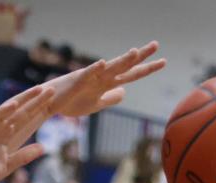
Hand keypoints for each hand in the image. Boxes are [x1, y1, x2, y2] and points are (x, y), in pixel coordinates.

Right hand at [0, 86, 54, 182]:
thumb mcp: (8, 165)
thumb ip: (24, 156)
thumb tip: (43, 147)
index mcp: (6, 136)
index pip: (26, 119)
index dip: (38, 109)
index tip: (52, 101)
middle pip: (21, 111)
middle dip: (36, 100)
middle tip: (52, 89)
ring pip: (8, 110)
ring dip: (23, 100)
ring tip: (38, 90)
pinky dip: (2, 111)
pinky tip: (15, 105)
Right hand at [47, 41, 165, 117]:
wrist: (52, 104)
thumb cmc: (73, 103)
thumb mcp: (97, 104)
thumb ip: (111, 98)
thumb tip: (124, 92)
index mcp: (108, 83)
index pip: (131, 74)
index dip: (147, 68)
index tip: (163, 61)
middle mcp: (102, 77)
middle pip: (124, 66)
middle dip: (140, 57)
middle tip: (156, 44)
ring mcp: (90, 78)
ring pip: (109, 68)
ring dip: (122, 60)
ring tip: (135, 52)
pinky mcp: (76, 82)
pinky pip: (86, 75)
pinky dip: (94, 69)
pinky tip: (102, 64)